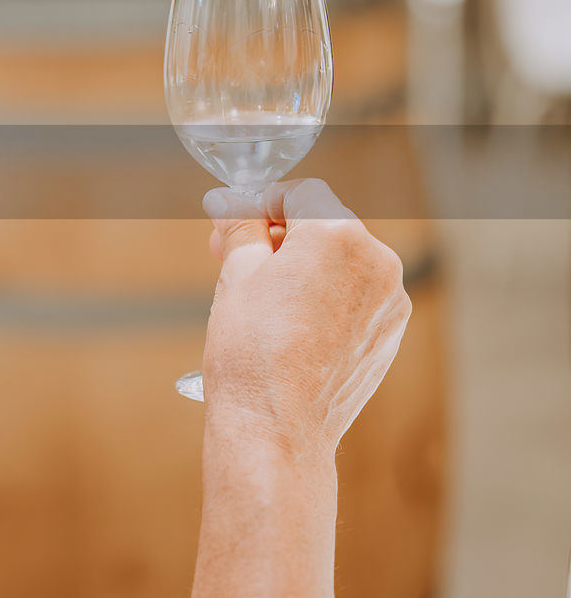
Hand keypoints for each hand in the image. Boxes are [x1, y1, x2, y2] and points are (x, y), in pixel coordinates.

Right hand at [200, 179, 411, 457]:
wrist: (277, 427)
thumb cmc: (251, 350)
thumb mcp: (236, 274)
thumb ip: (240, 226)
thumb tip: (230, 202)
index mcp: (338, 236)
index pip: (302, 193)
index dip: (264, 204)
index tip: (236, 226)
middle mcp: (378, 261)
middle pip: (326, 225)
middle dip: (283, 237)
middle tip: (236, 261)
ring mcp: (390, 302)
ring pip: (343, 263)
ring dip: (306, 268)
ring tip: (263, 302)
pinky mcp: (389, 336)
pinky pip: (356, 298)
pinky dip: (327, 300)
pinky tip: (291, 329)